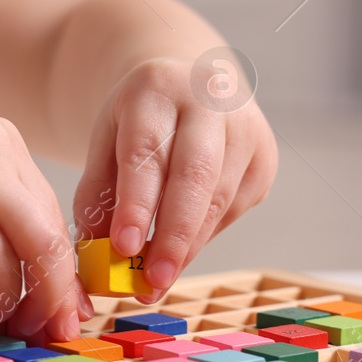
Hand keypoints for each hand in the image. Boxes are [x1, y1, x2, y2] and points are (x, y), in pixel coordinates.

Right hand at [0, 113, 87, 341]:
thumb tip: (17, 308)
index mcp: (1, 143)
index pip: (48, 211)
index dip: (60, 266)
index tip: (62, 306)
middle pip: (52, 230)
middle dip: (60, 289)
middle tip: (58, 329)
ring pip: (37, 248)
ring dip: (36, 299)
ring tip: (21, 328)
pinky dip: (0, 298)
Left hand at [70, 55, 277, 300]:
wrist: (190, 80)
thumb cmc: (142, 117)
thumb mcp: (106, 138)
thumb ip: (97, 192)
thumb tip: (97, 253)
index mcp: (157, 90)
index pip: (148, 152)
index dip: (137, 204)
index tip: (125, 247)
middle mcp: (209, 103)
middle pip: (196, 176)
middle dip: (174, 236)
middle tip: (152, 281)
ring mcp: (245, 129)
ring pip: (219, 200)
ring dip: (187, 247)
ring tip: (157, 280)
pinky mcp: (265, 158)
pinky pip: (233, 209)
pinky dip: (203, 237)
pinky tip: (181, 249)